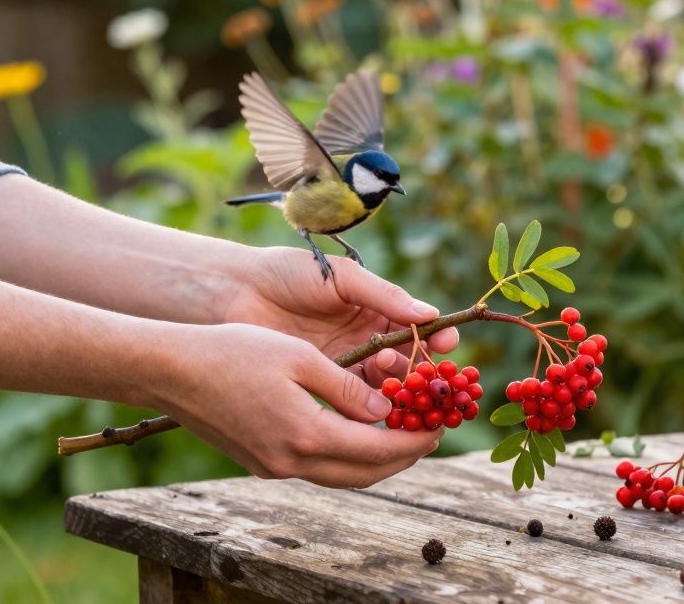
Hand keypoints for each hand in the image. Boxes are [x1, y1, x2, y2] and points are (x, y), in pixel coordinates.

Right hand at [155, 322, 441, 487]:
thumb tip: (385, 410)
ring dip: (375, 460)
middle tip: (428, 435)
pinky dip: (346, 456)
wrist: (169, 371)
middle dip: (402, 457)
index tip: (438, 429)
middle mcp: (291, 461)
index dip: (413, 441)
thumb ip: (347, 388)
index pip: (378, 450)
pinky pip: (317, 467)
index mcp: (306, 434)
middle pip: (364, 474)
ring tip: (401, 433)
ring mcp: (273, 466)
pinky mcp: (260, 462)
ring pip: (341, 476)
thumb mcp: (301, 358)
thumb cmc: (234, 351)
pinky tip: (358, 430)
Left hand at [220, 247, 459, 387]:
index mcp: (375, 312)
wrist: (235, 292)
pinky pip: (353, 403)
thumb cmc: (288, 274)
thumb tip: (430, 314)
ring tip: (395, 386)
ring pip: (384, 387)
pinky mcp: (322, 386)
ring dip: (397, 390)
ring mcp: (345, 366)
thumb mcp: (343, 279)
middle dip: (420, 370)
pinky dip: (368, 408)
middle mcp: (366, 341)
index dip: (436, 338)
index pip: (417, 329)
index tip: (448, 343)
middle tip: (423, 374)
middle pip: (407, 363)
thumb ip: (385, 296)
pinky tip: (376, 408)